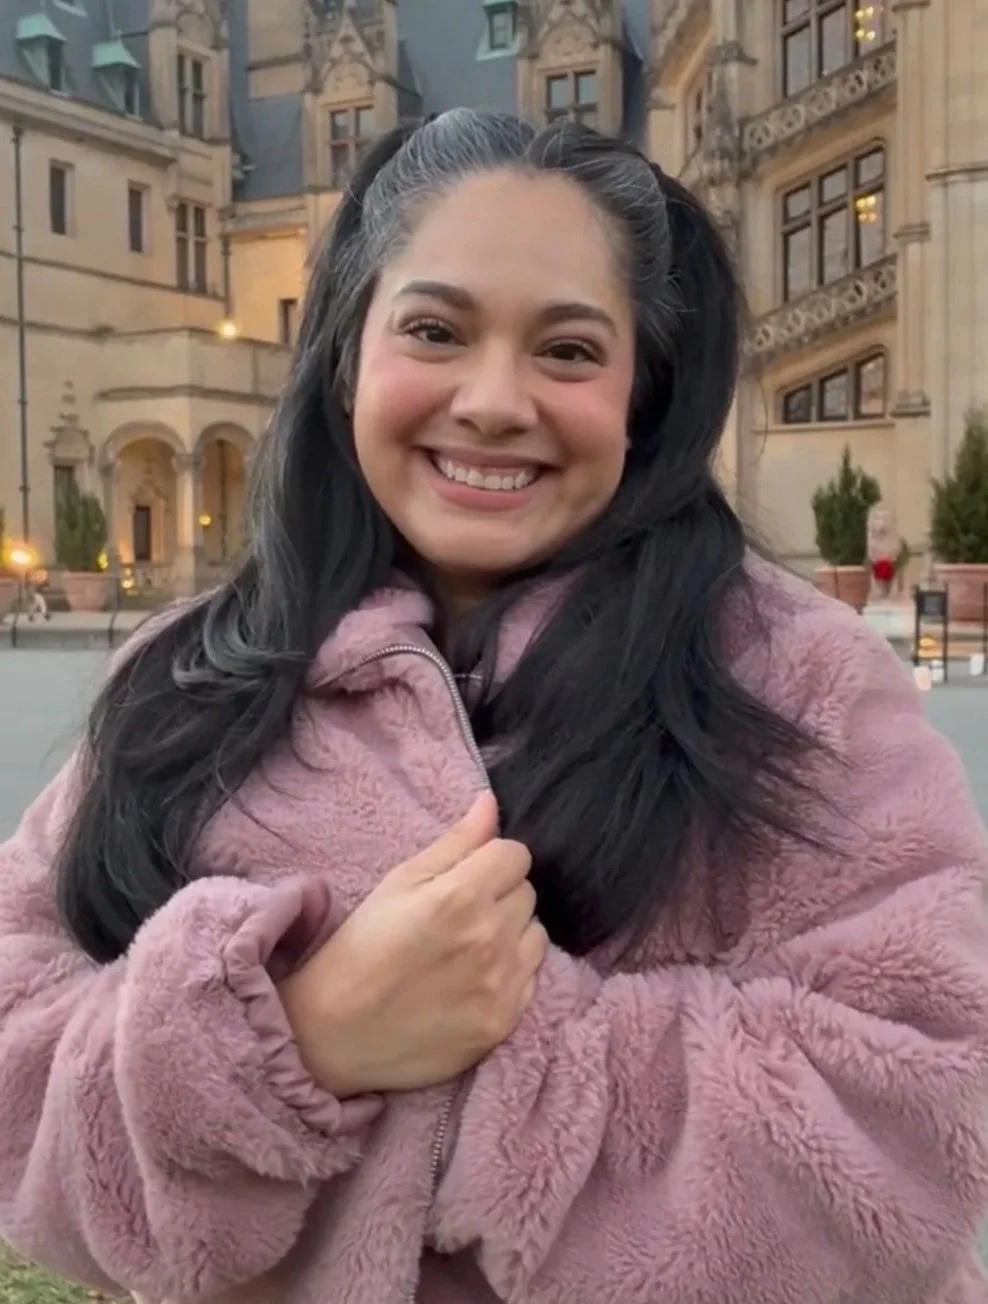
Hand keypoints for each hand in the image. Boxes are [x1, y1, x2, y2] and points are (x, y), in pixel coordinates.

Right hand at [278, 793, 546, 1097]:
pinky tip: (473, 980)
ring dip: (511, 933)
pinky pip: (532, 977)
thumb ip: (455, 842)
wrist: (335, 1035)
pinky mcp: (505, 1021)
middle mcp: (490, 938)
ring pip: (535, 933)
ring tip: (468, 947)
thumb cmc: (360, 949)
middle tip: (459, 914)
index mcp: (461, 896)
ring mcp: (502, 983)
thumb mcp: (398, 882)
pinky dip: (511, 972)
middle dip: (499, 894)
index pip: (516, 854)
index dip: (491, 860)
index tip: (467, 875)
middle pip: (527, 892)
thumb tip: (491, 803)